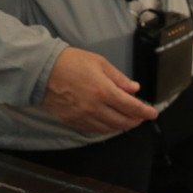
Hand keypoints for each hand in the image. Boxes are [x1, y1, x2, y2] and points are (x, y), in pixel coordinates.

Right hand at [42, 47, 158, 133]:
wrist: (40, 70)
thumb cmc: (70, 62)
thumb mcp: (100, 63)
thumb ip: (119, 78)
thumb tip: (134, 89)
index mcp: (104, 91)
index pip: (131, 107)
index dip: (145, 112)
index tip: (153, 113)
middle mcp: (94, 107)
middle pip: (122, 121)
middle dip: (135, 121)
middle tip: (141, 117)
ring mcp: (82, 116)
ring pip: (109, 128)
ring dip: (122, 126)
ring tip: (128, 120)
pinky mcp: (72, 121)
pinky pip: (93, 130)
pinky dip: (106, 129)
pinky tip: (110, 123)